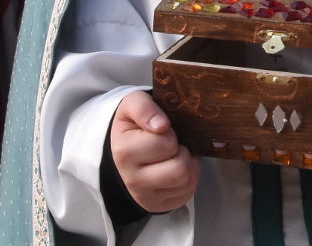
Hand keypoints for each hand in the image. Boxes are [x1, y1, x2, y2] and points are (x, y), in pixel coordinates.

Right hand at [110, 90, 197, 213]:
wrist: (123, 151)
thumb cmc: (133, 126)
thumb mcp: (132, 105)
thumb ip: (144, 107)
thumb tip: (161, 125)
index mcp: (124, 152)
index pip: (166, 143)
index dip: (170, 133)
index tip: (162, 130)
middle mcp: (131, 179)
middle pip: (180, 168)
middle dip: (181, 151)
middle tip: (172, 145)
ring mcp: (145, 196)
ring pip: (186, 182)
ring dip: (188, 165)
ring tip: (176, 156)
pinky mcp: (157, 206)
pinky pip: (187, 193)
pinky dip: (188, 179)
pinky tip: (176, 169)